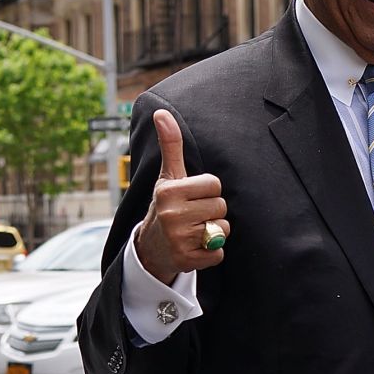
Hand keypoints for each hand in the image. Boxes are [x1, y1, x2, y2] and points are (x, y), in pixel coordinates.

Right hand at [134, 109, 228, 284]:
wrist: (151, 247)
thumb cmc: (166, 205)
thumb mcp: (167, 176)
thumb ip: (170, 145)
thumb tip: (161, 112)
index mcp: (169, 191)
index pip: (214, 184)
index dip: (207, 190)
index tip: (191, 196)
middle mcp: (172, 215)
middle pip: (221, 206)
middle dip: (211, 210)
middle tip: (193, 214)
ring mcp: (179, 239)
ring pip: (223, 229)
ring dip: (213, 231)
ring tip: (194, 230)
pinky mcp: (187, 260)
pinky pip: (219, 253)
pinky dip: (212, 252)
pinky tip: (195, 247)